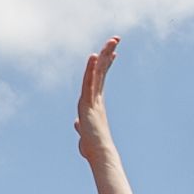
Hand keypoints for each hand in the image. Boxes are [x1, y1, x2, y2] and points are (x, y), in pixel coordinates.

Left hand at [72, 37, 121, 165]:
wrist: (99, 154)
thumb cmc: (93, 147)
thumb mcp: (84, 132)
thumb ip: (81, 126)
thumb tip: (77, 123)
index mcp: (95, 102)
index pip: (100, 79)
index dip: (105, 65)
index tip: (112, 54)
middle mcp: (96, 98)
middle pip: (102, 70)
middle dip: (108, 53)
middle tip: (117, 38)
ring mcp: (93, 99)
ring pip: (98, 72)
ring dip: (105, 55)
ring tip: (113, 40)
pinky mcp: (89, 103)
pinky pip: (89, 82)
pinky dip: (91, 69)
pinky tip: (94, 56)